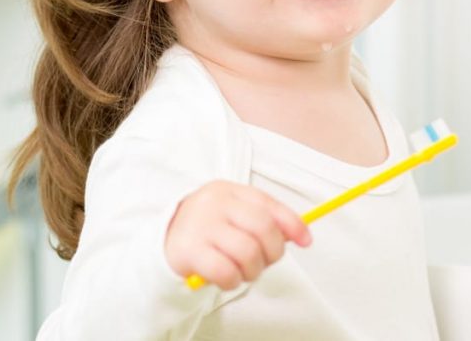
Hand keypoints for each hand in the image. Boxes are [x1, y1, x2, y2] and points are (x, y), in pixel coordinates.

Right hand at [164, 180, 311, 290]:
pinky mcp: (189, 250)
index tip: (306, 241)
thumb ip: (265, 220)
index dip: (293, 224)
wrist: (164, 240)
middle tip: (266, 262)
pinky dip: (233, 281)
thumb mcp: (235, 215)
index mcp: (230, 191)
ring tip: (245, 272)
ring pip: (247, 252)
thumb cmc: (210, 228)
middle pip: (262, 228)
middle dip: (273, 252)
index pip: (269, 205)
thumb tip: (302, 235)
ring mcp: (201, 225)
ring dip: (253, 270)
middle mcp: (216, 203)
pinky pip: (225, 271)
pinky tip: (228, 279)